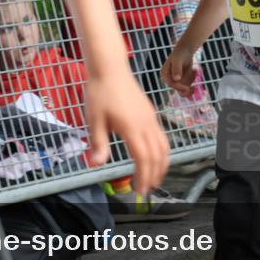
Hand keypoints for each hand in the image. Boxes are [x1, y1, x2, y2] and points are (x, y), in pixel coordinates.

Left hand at [84, 72, 169, 194]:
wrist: (110, 69)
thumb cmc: (100, 92)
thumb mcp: (94, 120)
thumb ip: (98, 144)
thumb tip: (97, 165)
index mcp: (132, 128)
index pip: (143, 159)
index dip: (144, 177)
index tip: (140, 191)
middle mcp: (146, 124)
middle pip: (158, 156)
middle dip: (155, 175)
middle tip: (148, 190)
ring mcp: (150, 119)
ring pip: (164, 147)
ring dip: (162, 165)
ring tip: (155, 178)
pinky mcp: (150, 114)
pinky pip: (162, 137)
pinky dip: (162, 152)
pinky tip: (153, 157)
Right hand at [161, 43, 197, 97]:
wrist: (186, 50)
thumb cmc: (180, 53)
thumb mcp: (178, 59)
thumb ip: (176, 68)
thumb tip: (176, 79)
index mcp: (164, 74)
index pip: (171, 84)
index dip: (179, 87)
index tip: (187, 88)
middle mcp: (169, 79)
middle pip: (177, 89)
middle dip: (186, 87)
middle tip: (193, 88)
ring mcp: (175, 81)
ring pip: (183, 89)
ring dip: (190, 82)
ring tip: (193, 70)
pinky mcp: (182, 82)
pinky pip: (187, 87)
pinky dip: (192, 82)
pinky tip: (194, 74)